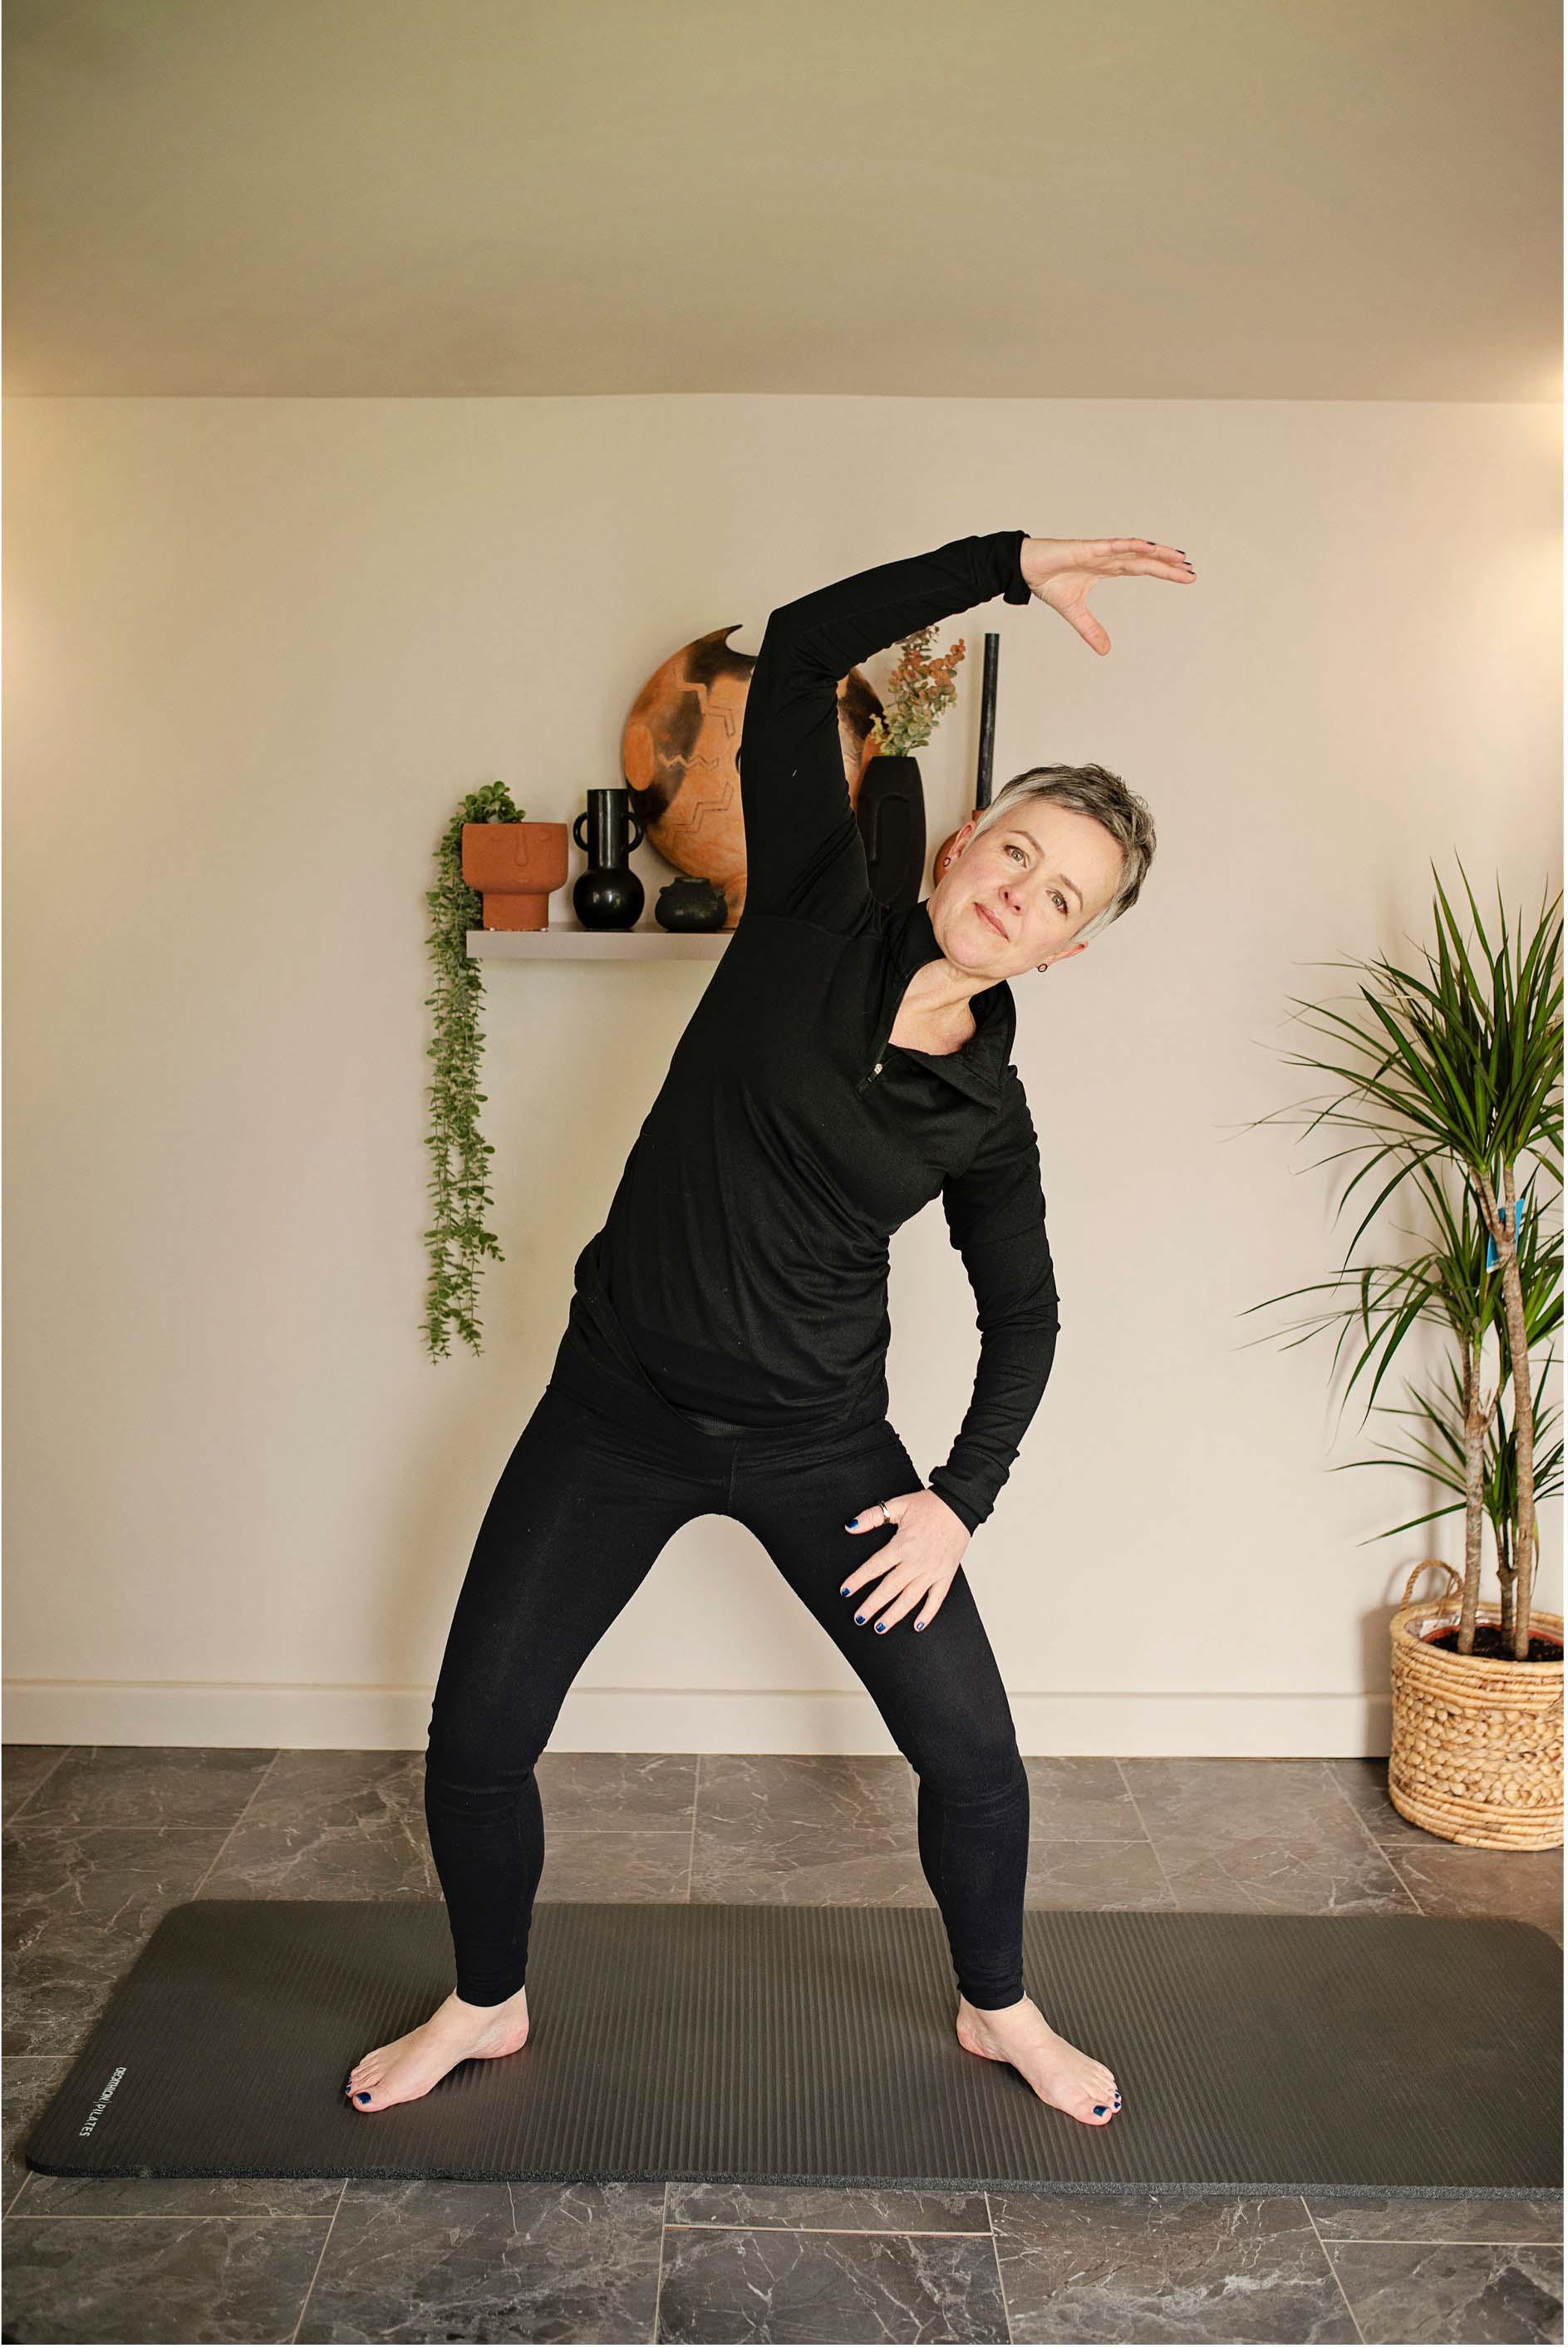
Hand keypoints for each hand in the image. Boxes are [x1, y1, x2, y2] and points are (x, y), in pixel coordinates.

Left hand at [839, 1486, 969, 1634]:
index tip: (845, 1592)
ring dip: (894, 1615)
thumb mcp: (898, 1505)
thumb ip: (872, 1516)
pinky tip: (917, 1626)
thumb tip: (850, 1526)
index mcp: (902, 1545)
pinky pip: (936, 1600)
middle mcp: (916, 1562)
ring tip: (879, 1627)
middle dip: (872, 1606)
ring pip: (910, 1599)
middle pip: (889, 1589)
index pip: (875, 1567)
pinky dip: (927, 1614)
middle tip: (859, 1618)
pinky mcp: (946, 1575)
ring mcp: (932, 1571)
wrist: (959, 1505)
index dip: (858, 1580)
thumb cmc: (929, 1506)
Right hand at [1019, 536, 1194, 656]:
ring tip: (1178, 556)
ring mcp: (1099, 551)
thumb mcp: (1074, 612)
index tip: (1185, 576)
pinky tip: (1147, 546)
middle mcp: (1108, 557)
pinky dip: (1129, 546)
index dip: (1163, 572)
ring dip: (1156, 552)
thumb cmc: (1047, 581)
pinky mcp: (1086, 549)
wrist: (1024, 568)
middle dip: (1168, 564)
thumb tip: (1106, 650)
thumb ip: (1091, 629)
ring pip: (1134, 550)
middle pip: (1144, 560)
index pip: (1142, 568)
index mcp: (1107, 568)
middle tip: (1190, 570)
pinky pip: (1112, 546)